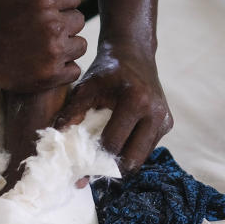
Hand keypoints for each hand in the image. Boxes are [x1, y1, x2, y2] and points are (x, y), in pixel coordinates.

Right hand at [0, 0, 86, 91]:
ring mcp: (52, 53)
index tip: (38, 11)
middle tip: (39, 29)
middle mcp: (52, 25)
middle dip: (62, 23)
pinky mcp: (49, 76)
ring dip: (65, 46)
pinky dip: (62, 67)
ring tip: (42, 45)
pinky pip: (74, 69)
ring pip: (79, 46)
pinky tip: (43, 61)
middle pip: (78, 22)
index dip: (57, 3)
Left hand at [55, 44, 171, 174]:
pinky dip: (131, 151)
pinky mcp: (168, 124)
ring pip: (141, 158)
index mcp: (136, 101)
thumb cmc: (106, 71)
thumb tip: (56, 138)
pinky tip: (117, 145)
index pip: (114, 143)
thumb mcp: (86, 87)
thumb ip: (72, 112)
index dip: (95, 157)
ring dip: (122, 162)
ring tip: (102, 158)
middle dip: (112, 168)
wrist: (134, 54)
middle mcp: (155, 112)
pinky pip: (147, 149)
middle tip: (92, 169)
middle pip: (133, 159)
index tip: (79, 164)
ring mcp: (165, 119)